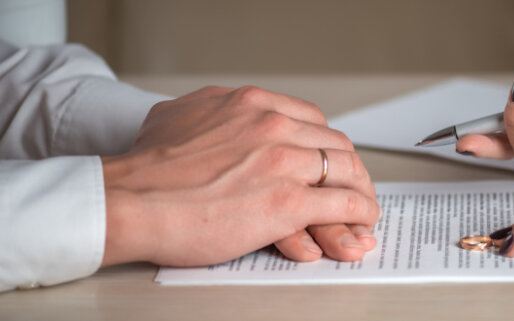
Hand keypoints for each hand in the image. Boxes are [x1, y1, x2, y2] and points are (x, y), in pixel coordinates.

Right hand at [101, 86, 379, 266]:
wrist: (128, 200)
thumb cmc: (147, 169)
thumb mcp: (179, 117)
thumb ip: (209, 114)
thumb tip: (216, 120)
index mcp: (252, 104)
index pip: (312, 119)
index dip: (325, 145)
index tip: (328, 161)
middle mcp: (273, 125)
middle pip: (335, 143)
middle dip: (349, 169)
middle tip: (353, 188)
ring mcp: (283, 162)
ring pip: (346, 171)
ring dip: (361, 191)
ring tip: (364, 208)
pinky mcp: (287, 202)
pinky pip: (342, 203)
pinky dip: (360, 212)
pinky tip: (361, 221)